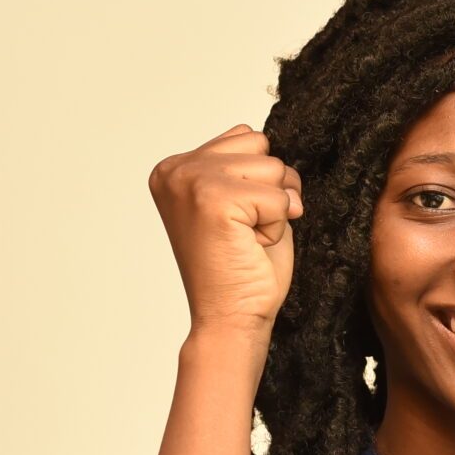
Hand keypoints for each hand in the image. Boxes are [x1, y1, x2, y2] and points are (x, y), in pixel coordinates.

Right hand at [149, 124, 302, 337]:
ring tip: (248, 237)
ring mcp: (191, 181)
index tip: (236, 218)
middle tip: (245, 231)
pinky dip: (276, 225)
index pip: (247, 138)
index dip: (260, 181)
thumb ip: (243, 165)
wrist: (230, 319)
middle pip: (262, 147)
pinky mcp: (213, 199)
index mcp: (176, 167)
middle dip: (271, 191)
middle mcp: (175, 169)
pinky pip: (278, 197)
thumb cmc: (240, 269)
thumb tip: (263, 135)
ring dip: (274, 209)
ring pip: (274, 168)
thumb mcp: (242, 201)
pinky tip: (251, 245)